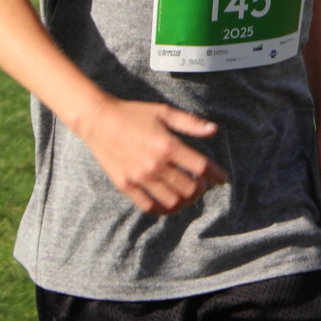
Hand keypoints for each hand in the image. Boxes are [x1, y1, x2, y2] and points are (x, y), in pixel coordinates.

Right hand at [76, 94, 227, 215]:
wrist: (99, 120)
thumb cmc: (133, 113)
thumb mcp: (164, 112)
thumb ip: (190, 123)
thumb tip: (214, 130)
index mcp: (168, 145)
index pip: (201, 167)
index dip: (216, 175)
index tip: (222, 178)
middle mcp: (155, 165)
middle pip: (189, 189)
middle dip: (202, 189)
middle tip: (203, 184)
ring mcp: (140, 178)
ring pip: (172, 202)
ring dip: (186, 200)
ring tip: (188, 193)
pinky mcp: (126, 186)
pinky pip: (150, 207)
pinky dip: (164, 208)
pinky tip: (169, 201)